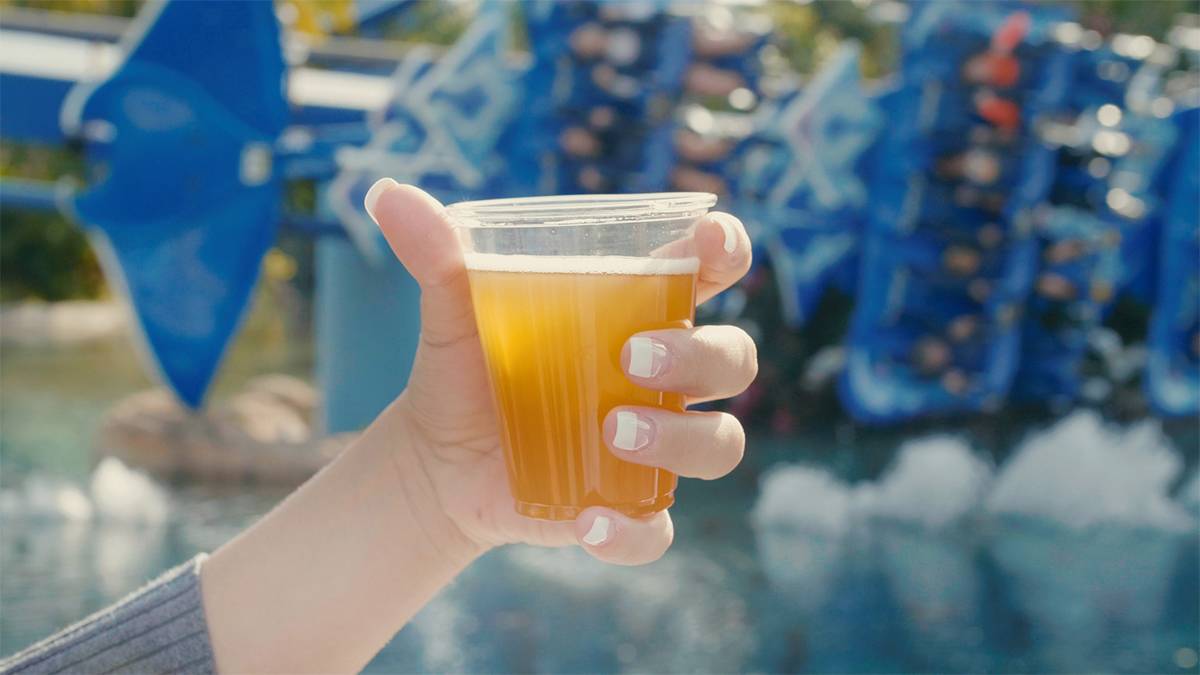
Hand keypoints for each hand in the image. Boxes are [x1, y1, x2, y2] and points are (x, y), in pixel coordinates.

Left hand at [366, 180, 756, 565]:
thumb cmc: (467, 368)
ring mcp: (654, 447)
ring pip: (717, 443)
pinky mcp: (628, 507)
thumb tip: (389, 195)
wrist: (437, 460)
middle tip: (632, 356)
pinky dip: (634, 531)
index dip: (726, 249)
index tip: (708, 243)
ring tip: (612, 429)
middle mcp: (664, 378)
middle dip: (701, 355)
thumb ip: (437, 255)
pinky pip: (659, 529)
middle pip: (730, 360)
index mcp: (639, 311)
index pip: (710, 269)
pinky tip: (588, 522)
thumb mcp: (453, 310)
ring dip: (680, 437)